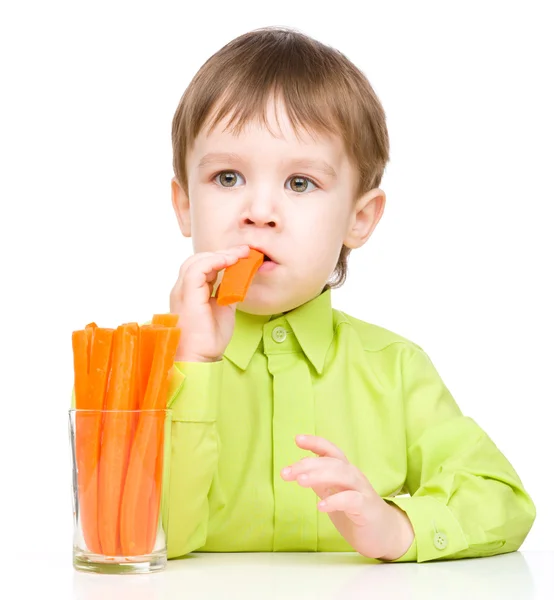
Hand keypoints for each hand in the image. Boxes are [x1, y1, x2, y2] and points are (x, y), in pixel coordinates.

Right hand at [169, 245, 251, 361]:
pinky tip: (229, 261)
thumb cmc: (210, 340)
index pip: (202, 267)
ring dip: (219, 255)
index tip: (241, 255)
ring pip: (195, 261)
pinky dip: (213, 261)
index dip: (221, 258)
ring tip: (238, 255)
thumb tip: (239, 279)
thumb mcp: (224, 309)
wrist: (200, 358)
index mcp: (190, 293)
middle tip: (243, 251)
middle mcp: (182, 290)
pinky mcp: (186, 295)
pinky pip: (196, 270)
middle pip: (197, 260)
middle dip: (222, 252)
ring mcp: (182, 292)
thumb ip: (227, 292)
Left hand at [281, 435, 414, 560]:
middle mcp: (354, 476)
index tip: (297, 439)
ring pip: (342, 475)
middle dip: (308, 464)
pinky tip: (320, 506)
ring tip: (300, 481)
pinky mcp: (367, 508)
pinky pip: (352, 500)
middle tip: (286, 472)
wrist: (385, 535)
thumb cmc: (356, 512)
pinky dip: (335, 500)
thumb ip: (320, 482)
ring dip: (319, 475)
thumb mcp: (334, 494)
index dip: (315, 443)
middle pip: (332, 462)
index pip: (330, 451)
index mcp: (345, 471)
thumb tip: (300, 471)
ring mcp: (362, 491)